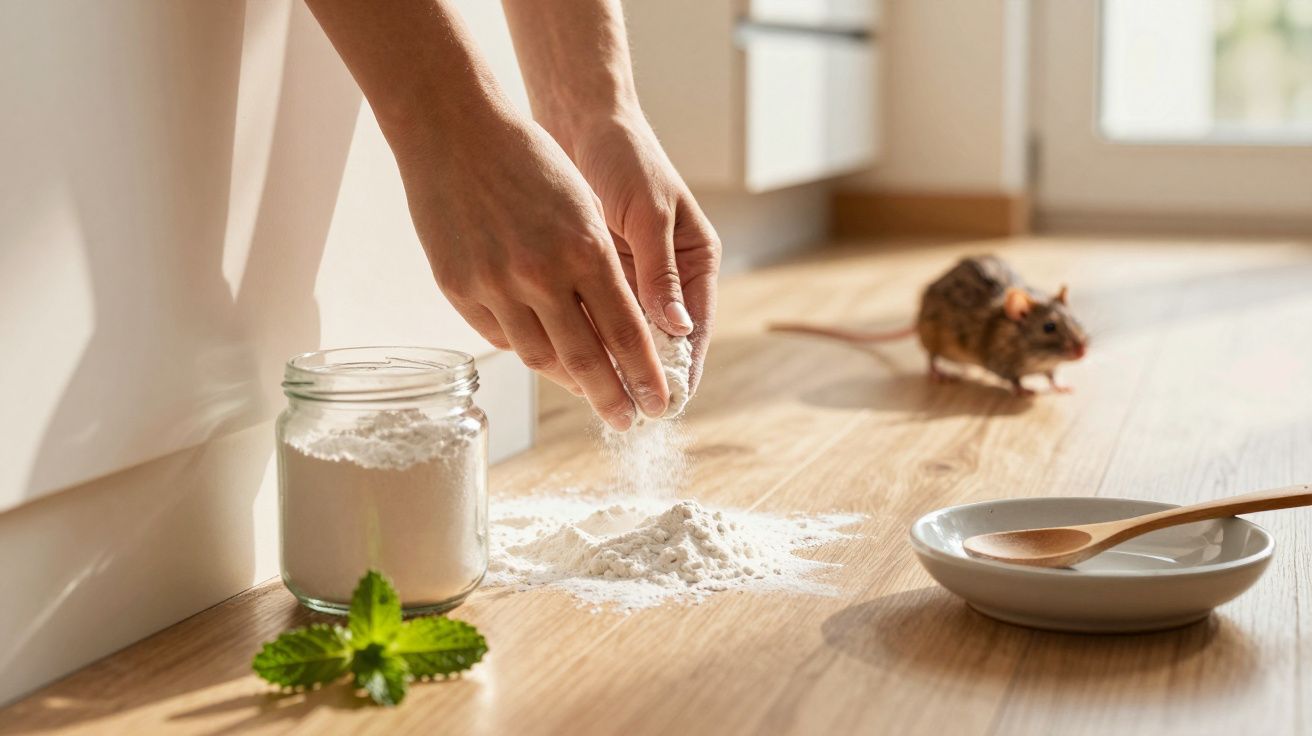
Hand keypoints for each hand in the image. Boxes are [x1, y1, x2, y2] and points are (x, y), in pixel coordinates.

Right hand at [391, 109, 669, 430]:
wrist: (455, 131)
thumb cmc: (532, 162)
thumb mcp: (583, 209)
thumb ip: (604, 271)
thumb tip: (624, 330)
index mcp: (585, 250)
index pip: (626, 332)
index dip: (646, 375)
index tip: (661, 403)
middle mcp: (542, 274)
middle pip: (585, 358)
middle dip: (613, 396)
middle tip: (629, 421)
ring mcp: (495, 284)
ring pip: (539, 356)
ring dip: (569, 381)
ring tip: (591, 393)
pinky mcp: (459, 289)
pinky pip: (501, 337)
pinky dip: (527, 351)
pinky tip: (547, 359)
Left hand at [564, 113, 720, 393]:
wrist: (582, 120)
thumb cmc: (626, 157)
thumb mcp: (649, 213)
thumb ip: (659, 272)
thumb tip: (677, 330)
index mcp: (695, 263)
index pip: (695, 330)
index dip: (682, 368)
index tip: (669, 402)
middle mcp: (665, 276)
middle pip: (658, 340)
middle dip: (644, 375)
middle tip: (628, 411)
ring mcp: (629, 276)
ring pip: (623, 333)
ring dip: (611, 360)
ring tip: (598, 396)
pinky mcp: (594, 271)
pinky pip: (592, 314)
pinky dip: (584, 335)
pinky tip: (569, 360)